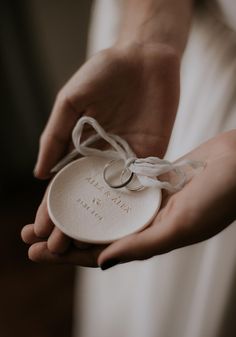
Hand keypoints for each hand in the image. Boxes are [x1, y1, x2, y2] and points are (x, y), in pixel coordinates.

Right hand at [21, 43, 179, 264]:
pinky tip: (119, 227)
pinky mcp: (150, 156)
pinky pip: (140, 184)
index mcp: (81, 147)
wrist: (145, 56)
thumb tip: (38, 173)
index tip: (38, 228)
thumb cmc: (104, 73)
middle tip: (57, 248)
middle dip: (71, 221)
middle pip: (85, 197)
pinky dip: (130, 205)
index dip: (51, 206)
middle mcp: (103, 159)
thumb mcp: (71, 101)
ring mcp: (127, 160)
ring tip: (82, 246)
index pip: (63, 183)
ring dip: (98, 221)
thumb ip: (55, 136)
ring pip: (110, 197)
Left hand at [22, 130, 235, 267]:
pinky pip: (114, 188)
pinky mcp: (146, 181)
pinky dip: (94, 189)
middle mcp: (144, 224)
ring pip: (101, 211)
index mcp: (150, 240)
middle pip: (94, 233)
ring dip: (73, 212)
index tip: (38, 252)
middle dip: (62, 235)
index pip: (101, 253)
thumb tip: (101, 264)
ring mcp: (144, 202)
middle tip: (28, 234)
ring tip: (44, 212)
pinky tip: (74, 186)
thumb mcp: (181, 226)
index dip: (68, 255)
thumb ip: (142, 246)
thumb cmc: (220, 197)